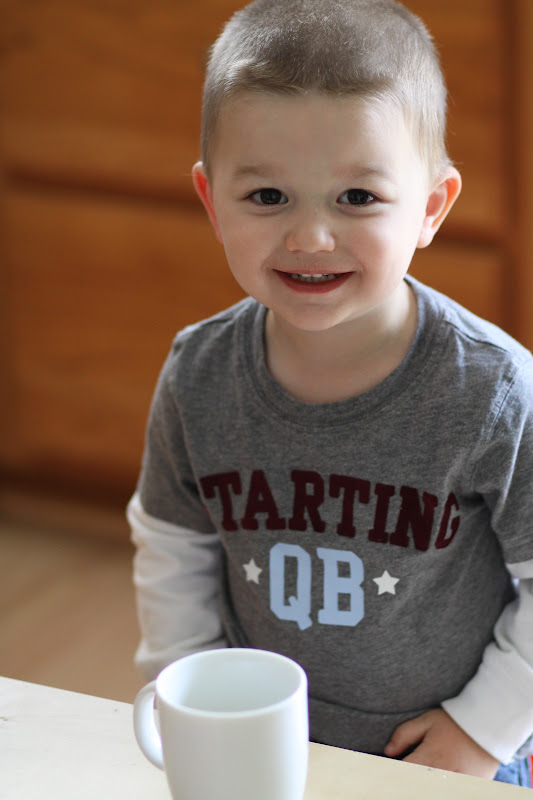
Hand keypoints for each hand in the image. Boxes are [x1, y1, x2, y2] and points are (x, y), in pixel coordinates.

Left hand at [384, 709, 499, 778]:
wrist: (489, 726)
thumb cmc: (454, 723)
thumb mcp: (427, 721)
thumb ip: (404, 735)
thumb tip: (388, 751)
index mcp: (428, 759)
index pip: (402, 774)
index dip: (392, 773)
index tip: (386, 770)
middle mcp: (441, 776)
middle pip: (415, 785)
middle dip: (407, 779)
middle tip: (407, 769)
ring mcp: (456, 785)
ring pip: (432, 788)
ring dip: (424, 781)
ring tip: (428, 768)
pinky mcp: (470, 789)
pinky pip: (449, 789)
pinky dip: (441, 784)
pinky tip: (438, 776)